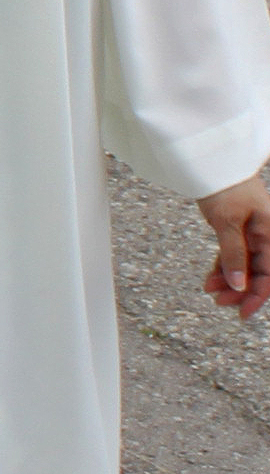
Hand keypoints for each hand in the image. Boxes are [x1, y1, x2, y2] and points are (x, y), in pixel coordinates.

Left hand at [200, 177, 269, 318]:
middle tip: (219, 302)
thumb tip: (239, 286)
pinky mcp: (236, 228)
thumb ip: (234, 254)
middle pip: (258, 272)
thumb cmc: (224, 186)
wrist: (211, 160)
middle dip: (240, 290)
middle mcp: (265, 234)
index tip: (242, 313)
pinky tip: (211, 279)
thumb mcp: (228, 221)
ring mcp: (251, 231)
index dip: (258, 295)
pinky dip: (223, 266)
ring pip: (244, 264)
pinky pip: (233, 254)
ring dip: (229, 280)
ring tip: (210, 290)